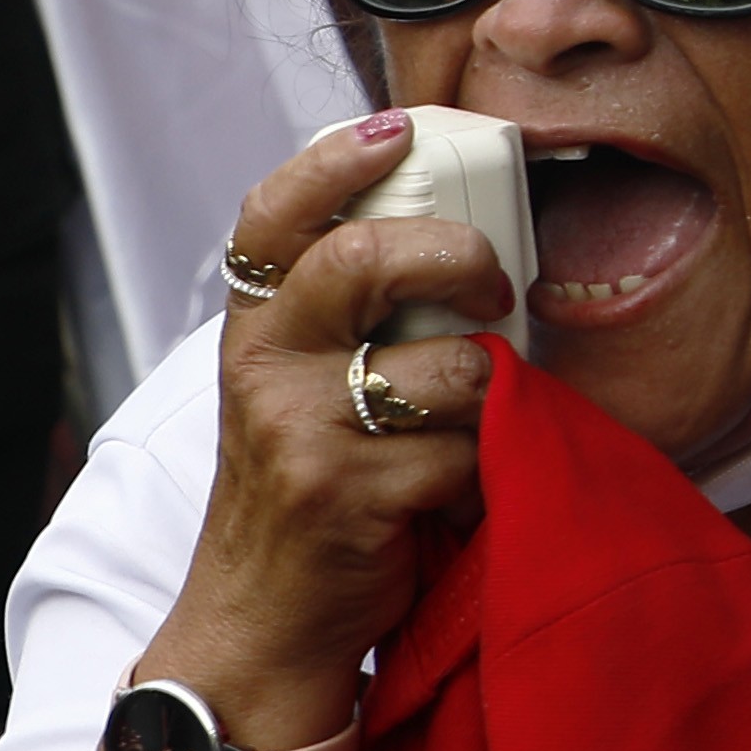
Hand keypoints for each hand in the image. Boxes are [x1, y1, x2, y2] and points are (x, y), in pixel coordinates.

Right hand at [168, 115, 505, 705]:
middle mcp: (262, 366)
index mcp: (254, 327)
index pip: (272, 215)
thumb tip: (456, 237)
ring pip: (444, 366)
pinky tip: (462, 489)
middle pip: (363, 261)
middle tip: (496, 284)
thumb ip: (352, 319)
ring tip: (476, 427)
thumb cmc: (310, 488)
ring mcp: (299, 429)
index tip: (398, 129)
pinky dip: (488, 467)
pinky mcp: (346, 493)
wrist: (262, 621)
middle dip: (457, 256)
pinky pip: (464, 451)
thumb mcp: (304, 388)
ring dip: (491, 393)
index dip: (335, 161)